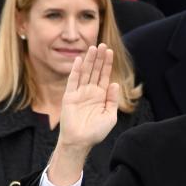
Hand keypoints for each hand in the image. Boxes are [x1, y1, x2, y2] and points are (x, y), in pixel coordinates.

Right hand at [52, 44, 118, 179]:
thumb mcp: (110, 116)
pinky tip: (80, 60)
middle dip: (99, 58)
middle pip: (95, 71)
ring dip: (89, 61)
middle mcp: (90, 92)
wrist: (80, 141)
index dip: (107, 64)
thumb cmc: (96, 132)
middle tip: (102, 44)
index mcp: (101, 96)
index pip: (105, 76)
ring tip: (93, 48)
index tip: (110, 52)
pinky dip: (76, 70)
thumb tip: (115, 84)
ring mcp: (80, 93)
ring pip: (85, 73)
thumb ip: (112, 100)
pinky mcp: (69, 96)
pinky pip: (73, 81)